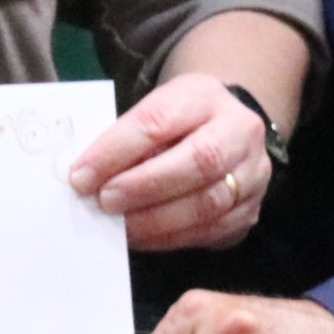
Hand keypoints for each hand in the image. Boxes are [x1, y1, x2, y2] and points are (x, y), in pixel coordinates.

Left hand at [63, 78, 273, 251]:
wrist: (224, 130)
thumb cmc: (175, 122)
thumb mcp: (153, 112)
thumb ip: (125, 139)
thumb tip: (86, 178)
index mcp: (205, 96)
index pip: (159, 121)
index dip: (117, 151)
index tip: (81, 176)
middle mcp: (240, 131)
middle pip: (198, 162)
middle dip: (143, 187)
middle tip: (104, 202)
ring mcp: (252, 173)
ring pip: (209, 203)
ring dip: (155, 220)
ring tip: (119, 225)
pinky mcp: (251, 210)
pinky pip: (211, 231)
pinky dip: (170, 238)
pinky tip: (142, 237)